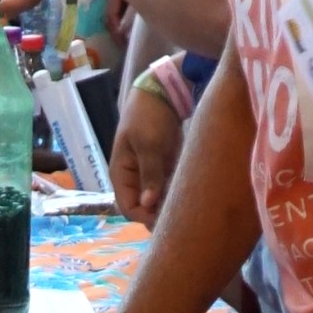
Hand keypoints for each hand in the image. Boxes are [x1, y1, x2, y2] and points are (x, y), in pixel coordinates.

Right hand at [110, 74, 184, 225]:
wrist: (163, 92)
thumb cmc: (149, 117)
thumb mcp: (149, 145)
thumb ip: (150, 175)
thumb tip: (148, 204)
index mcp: (121, 174)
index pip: (128, 208)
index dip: (145, 217)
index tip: (167, 220)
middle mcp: (133, 179)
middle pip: (143, 208)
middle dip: (158, 215)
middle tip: (181, 217)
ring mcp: (149, 174)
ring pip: (157, 201)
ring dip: (170, 206)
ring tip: (189, 208)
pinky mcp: (164, 169)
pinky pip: (169, 189)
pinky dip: (177, 194)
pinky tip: (191, 197)